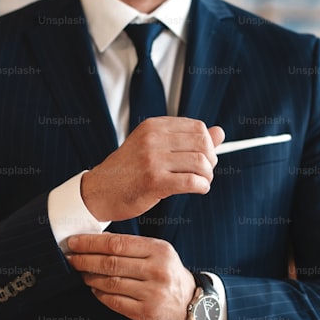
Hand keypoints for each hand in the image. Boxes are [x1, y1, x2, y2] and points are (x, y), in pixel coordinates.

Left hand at [66, 233, 194, 319]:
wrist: (192, 305)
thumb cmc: (168, 274)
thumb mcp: (158, 253)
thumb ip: (132, 247)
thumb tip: (94, 241)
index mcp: (159, 250)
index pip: (117, 244)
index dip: (91, 243)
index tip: (73, 242)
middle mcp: (157, 271)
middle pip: (110, 263)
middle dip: (85, 260)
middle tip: (70, 258)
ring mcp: (152, 293)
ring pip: (110, 283)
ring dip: (90, 278)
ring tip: (81, 273)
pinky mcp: (146, 313)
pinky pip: (114, 302)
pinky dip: (99, 294)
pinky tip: (94, 288)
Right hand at [81, 118, 224, 221]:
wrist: (99, 192)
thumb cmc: (128, 172)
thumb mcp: (154, 148)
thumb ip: (186, 139)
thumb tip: (220, 132)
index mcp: (154, 126)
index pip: (197, 127)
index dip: (208, 144)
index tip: (204, 158)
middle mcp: (153, 139)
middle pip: (203, 143)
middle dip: (211, 160)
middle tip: (205, 172)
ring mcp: (153, 160)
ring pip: (200, 163)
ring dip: (207, 176)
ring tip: (201, 183)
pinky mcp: (154, 181)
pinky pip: (192, 181)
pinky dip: (202, 187)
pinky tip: (198, 189)